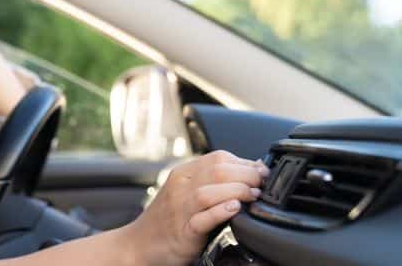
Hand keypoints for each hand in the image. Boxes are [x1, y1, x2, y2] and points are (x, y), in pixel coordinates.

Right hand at [123, 150, 268, 265]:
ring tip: (253, 196)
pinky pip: (201, 220)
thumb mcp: (185, 191)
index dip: (245, 163)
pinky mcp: (182, 232)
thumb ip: (211, 180)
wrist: (139, 243)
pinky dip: (219, 212)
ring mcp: (179, 210)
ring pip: (209, 192)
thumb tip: (250, 171)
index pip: (218, 157)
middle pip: (217, 171)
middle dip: (247, 175)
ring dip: (237, 191)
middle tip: (262, 185)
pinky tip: (234, 210)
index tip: (262, 172)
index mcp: (183, 173)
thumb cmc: (168, 218)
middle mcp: (180, 187)